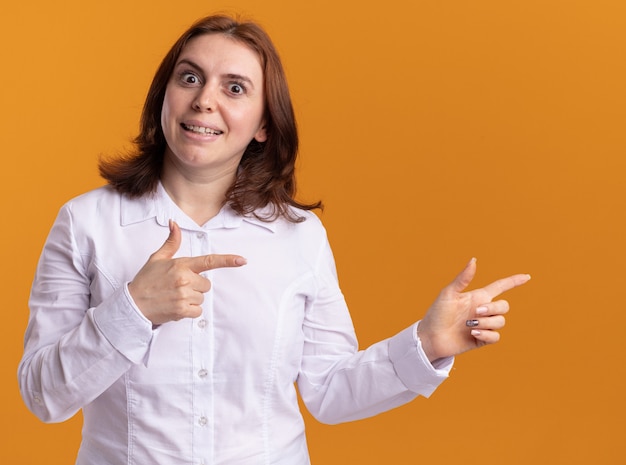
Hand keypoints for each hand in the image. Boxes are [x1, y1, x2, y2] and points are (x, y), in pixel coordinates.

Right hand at [128, 220, 246, 324]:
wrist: (132, 304)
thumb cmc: (146, 281)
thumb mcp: (157, 258)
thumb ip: (171, 242)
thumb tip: (174, 223)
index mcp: (181, 265)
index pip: (208, 261)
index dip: (227, 260)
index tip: (242, 260)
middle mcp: (184, 279)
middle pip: (206, 284)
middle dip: (196, 287)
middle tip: (178, 287)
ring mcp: (184, 295)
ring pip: (201, 298)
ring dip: (191, 299)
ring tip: (174, 297)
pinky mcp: (182, 310)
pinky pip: (198, 311)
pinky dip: (189, 311)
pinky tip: (175, 307)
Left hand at [417, 258, 529, 361]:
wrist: (430, 337)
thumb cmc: (437, 313)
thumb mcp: (449, 293)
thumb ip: (463, 278)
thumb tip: (474, 260)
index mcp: (477, 296)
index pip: (500, 287)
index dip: (514, 281)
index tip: (527, 276)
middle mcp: (483, 310)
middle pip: (505, 306)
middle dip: (493, 308)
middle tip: (475, 312)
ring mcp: (484, 325)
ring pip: (501, 322)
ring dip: (486, 323)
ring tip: (469, 325)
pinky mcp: (482, 339)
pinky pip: (496, 336)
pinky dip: (486, 334)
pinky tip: (473, 333)